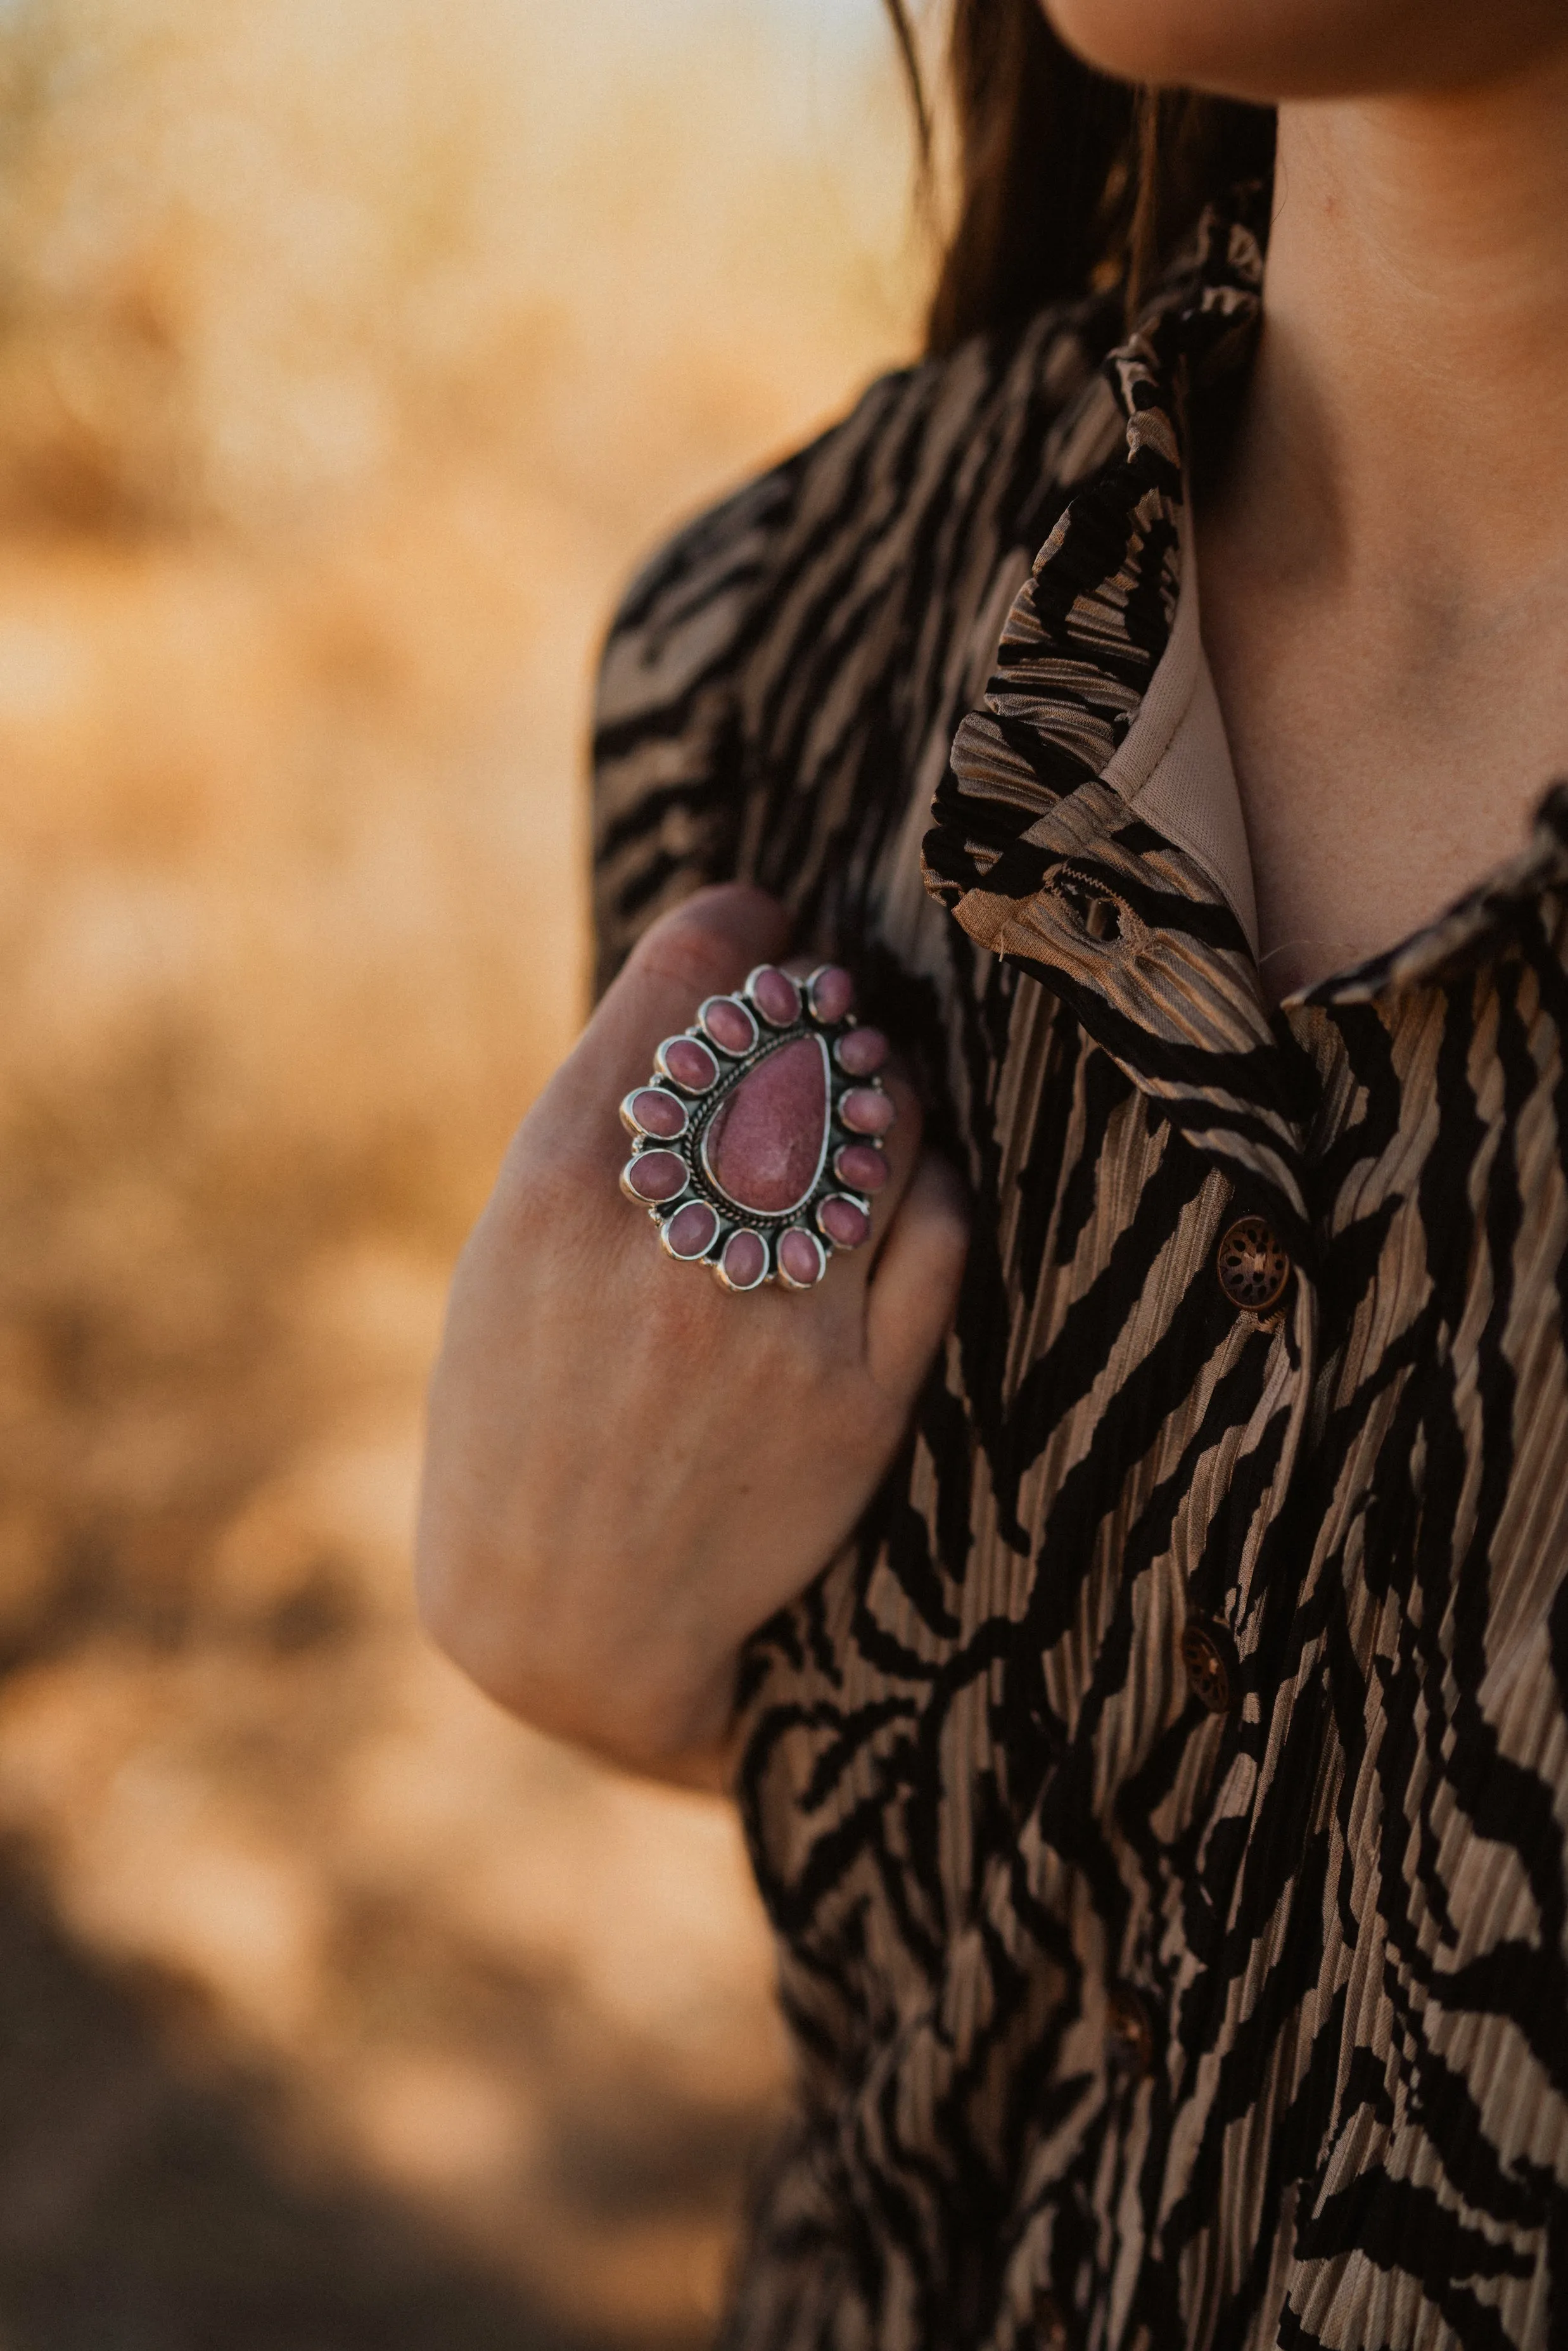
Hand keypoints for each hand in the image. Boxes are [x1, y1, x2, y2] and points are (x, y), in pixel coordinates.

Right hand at [414, 885, 968, 1786]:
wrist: (565, 1625)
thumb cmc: (518, 1424)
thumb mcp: (507, 1263)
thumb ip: (598, 1128)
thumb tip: (712, 980)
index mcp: (556, 1197)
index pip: (687, 979)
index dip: (740, 923)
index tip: (762, 918)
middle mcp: (668, 1249)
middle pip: (799, 1033)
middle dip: (819, 998)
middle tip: (822, 1002)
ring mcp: (773, 1325)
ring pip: (888, 1122)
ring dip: (888, 1083)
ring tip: (868, 1089)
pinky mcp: (861, 1403)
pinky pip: (939, 1231)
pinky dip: (932, 1182)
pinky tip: (904, 1183)